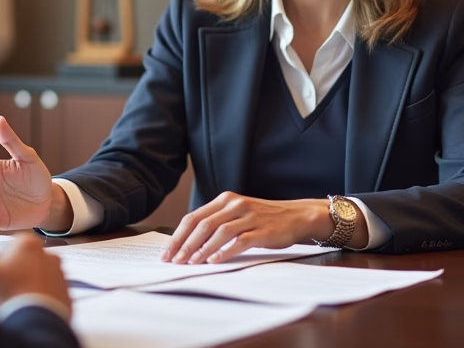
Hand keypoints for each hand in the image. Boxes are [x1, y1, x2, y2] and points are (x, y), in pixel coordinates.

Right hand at [0, 233, 71, 319]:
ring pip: (33, 280)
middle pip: (19, 265)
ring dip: (23, 289)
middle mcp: (49, 256)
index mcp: (28, 243)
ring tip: (14, 304)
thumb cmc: (6, 298)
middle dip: (9, 278)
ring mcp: (59, 276)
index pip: (3, 250)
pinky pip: (46, 295)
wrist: (34, 326)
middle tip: (1, 295)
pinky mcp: (65, 295)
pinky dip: (36, 301)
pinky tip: (26, 310)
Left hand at [160, 192, 351, 264]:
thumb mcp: (238, 214)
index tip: (167, 253)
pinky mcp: (261, 230)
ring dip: (201, 249)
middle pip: (202, 224)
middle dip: (185, 244)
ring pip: (218, 232)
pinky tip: (214, 261)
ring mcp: (248, 216)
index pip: (194, 217)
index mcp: (225, 200)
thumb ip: (216, 223)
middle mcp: (234, 204)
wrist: (296, 216)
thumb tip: (187, 244)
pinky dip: (224, 251)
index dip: (178, 236)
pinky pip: (239, 241)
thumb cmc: (264, 219)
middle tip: (174, 261)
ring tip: (191, 263)